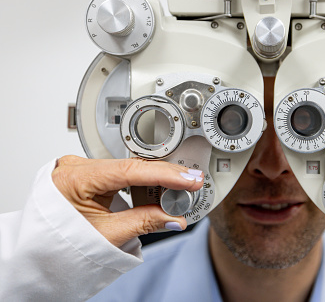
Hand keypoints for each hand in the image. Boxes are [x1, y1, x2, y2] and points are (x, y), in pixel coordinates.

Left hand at [51, 155, 203, 246]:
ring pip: (128, 168)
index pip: (130, 170)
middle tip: (191, 184)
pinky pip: (120, 173)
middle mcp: (77, 167)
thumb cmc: (59, 245)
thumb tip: (174, 218)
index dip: (165, 174)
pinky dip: (140, 182)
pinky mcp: (87, 175)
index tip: (189, 179)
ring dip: (154, 179)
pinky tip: (158, 188)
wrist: (38, 253)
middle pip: (132, 166)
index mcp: (75, 178)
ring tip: (178, 190)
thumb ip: (144, 222)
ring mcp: (81, 169)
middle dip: (164, 177)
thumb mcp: (106, 236)